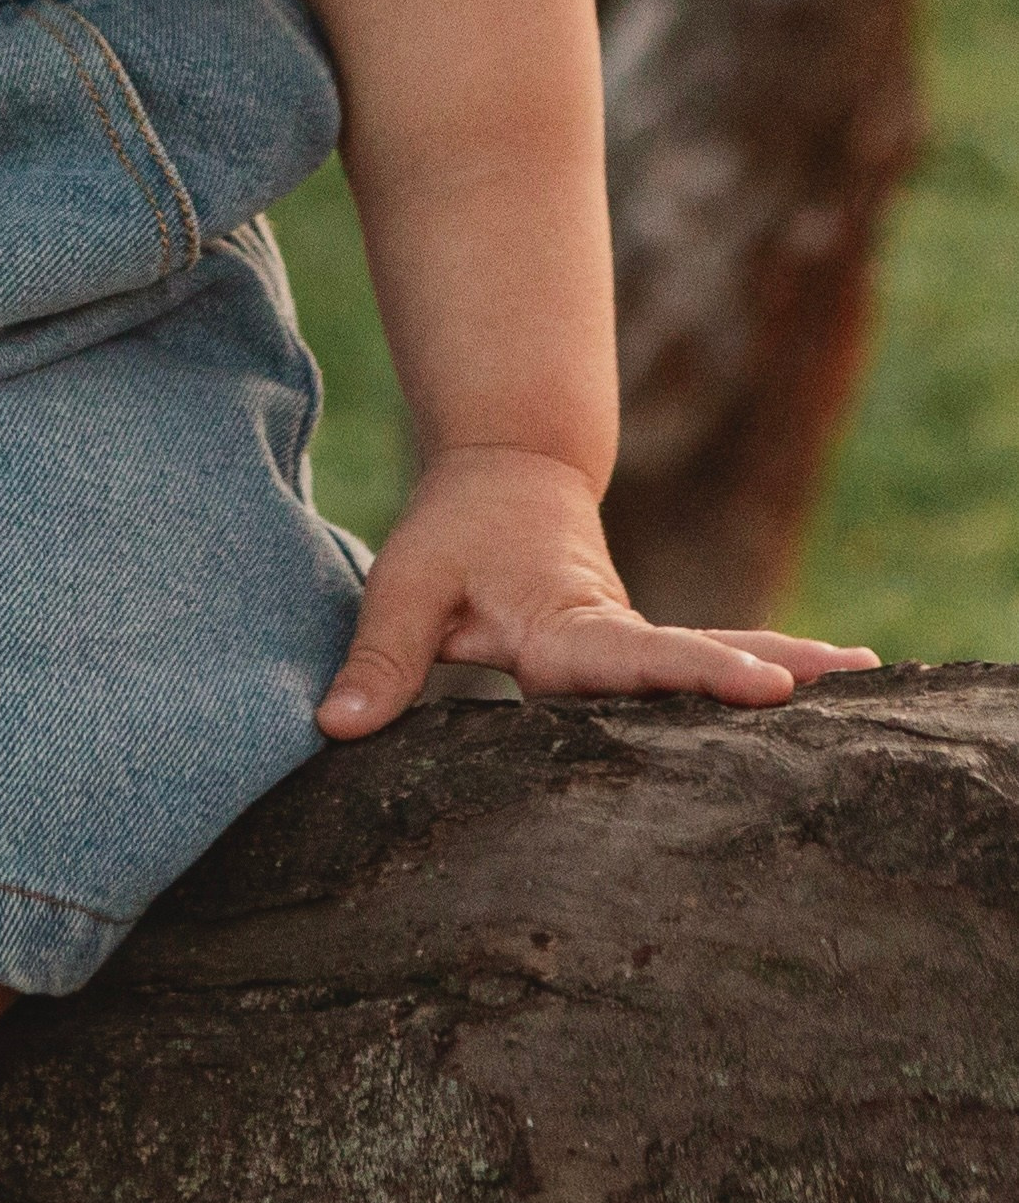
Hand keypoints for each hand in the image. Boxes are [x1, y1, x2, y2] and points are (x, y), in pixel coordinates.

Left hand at [315, 447, 880, 738]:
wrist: (503, 470)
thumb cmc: (451, 535)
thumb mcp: (402, 587)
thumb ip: (378, 658)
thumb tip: (335, 732)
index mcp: (562, 628)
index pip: (630, 659)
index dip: (693, 675)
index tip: (761, 683)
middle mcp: (610, 636)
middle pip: (689, 658)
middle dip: (759, 666)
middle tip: (842, 676)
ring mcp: (633, 641)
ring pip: (710, 653)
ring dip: (783, 661)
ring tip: (866, 672)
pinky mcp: (639, 649)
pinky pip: (700, 664)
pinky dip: (759, 668)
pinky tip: (824, 688)